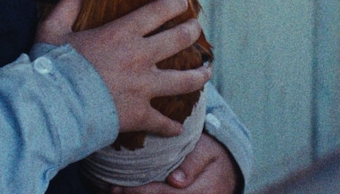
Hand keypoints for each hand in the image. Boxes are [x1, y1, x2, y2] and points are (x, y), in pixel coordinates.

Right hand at [36, 0, 210, 135]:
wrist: (57, 106)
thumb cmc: (54, 66)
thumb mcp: (53, 29)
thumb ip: (67, 5)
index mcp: (121, 33)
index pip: (157, 13)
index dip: (174, 5)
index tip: (183, 4)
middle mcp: (140, 57)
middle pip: (178, 41)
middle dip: (192, 32)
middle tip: (197, 29)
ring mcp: (144, 87)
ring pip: (183, 81)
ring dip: (198, 75)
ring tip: (207, 72)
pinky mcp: (140, 114)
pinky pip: (163, 121)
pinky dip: (171, 126)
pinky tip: (177, 128)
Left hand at [109, 134, 239, 193]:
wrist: (226, 168)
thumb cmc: (213, 153)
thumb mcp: (207, 150)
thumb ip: (193, 162)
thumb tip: (176, 181)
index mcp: (206, 191)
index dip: (147, 193)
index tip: (124, 188)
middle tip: (113, 190)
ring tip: (114, 191)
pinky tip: (127, 192)